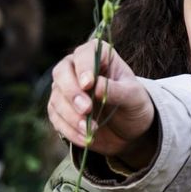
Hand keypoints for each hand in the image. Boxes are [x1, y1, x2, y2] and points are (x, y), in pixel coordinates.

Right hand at [48, 39, 157, 166]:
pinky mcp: (60, 110)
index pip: (84, 54)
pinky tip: (85, 138)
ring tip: (90, 130)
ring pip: (57, 97)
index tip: (88, 84)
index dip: (84, 67)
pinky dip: (69, 129)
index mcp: (99, 56)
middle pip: (62, 72)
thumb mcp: (134, 97)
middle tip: (86, 109)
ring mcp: (66, 89)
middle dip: (72, 92)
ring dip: (71, 115)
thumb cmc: (134, 104)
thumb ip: (117, 90)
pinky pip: (56, 117)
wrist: (129, 128)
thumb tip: (96, 86)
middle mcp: (77, 68)